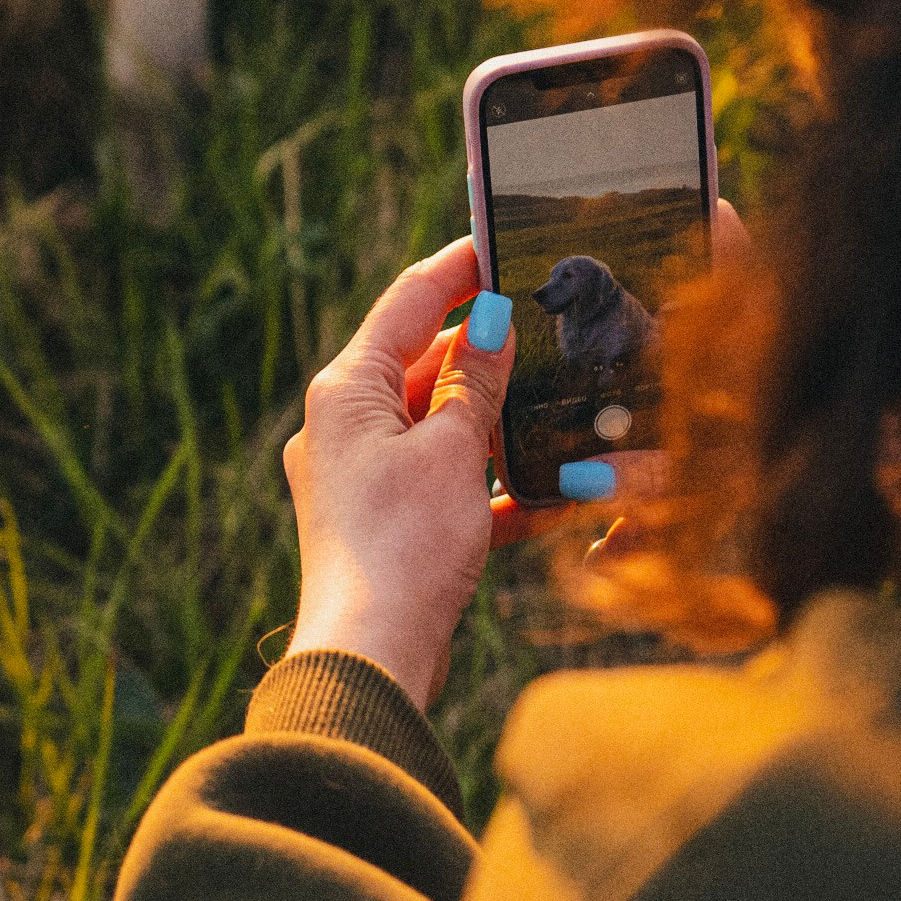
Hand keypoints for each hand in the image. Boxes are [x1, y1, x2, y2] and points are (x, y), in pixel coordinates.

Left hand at [283, 236, 514, 709]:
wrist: (371, 658)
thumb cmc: (404, 546)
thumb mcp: (453, 451)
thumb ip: (476, 383)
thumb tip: (491, 324)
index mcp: (346, 390)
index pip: (407, 303)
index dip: (456, 270)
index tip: (498, 241)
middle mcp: (343, 425)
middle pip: (423, 366)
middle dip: (485, 352)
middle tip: (545, 325)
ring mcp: (361, 478)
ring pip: (439, 428)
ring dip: (496, 422)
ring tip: (557, 404)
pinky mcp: (385, 526)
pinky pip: (444, 486)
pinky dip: (491, 486)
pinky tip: (550, 495)